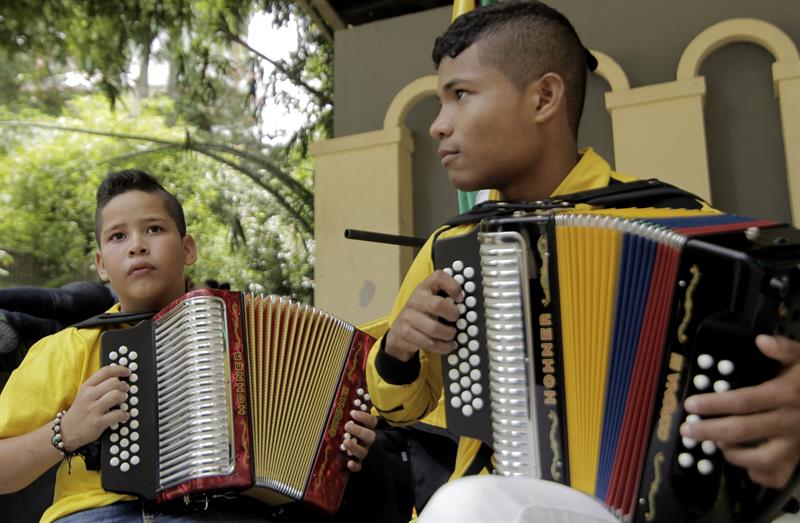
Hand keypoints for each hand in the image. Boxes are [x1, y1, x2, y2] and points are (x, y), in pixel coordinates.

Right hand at [60, 365, 130, 451]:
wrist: (67, 431)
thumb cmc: (80, 411)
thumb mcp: (84, 394)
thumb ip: (99, 385)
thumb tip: (118, 377)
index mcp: (87, 387)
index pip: (105, 371)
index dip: (120, 369)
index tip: (128, 372)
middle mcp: (89, 396)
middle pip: (114, 382)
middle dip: (124, 386)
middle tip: (125, 391)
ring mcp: (93, 409)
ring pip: (116, 395)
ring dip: (124, 398)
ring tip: (122, 403)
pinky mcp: (98, 422)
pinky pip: (118, 414)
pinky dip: (124, 415)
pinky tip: (123, 415)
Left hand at [342, 410, 377, 471]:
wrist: (352, 452)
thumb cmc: (349, 432)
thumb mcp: (351, 422)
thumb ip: (350, 413)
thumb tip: (344, 397)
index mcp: (367, 429)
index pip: (372, 422)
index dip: (364, 417)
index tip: (353, 413)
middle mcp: (366, 441)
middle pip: (370, 436)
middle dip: (359, 431)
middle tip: (347, 425)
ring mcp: (363, 452)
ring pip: (363, 451)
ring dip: (354, 447)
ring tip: (345, 442)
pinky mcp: (357, 463)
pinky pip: (359, 466)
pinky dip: (355, 465)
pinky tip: (349, 463)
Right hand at [385, 270, 462, 361]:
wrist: (398, 333)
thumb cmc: (420, 316)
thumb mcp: (429, 303)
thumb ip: (444, 299)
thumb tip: (465, 307)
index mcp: (423, 288)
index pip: (438, 277)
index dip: (453, 286)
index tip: (460, 298)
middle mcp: (415, 300)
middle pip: (437, 304)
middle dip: (452, 314)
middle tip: (457, 320)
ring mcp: (408, 316)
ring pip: (434, 328)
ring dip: (448, 335)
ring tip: (452, 336)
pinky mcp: (405, 333)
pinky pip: (428, 342)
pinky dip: (442, 347)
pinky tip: (447, 346)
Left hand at [680, 334, 799, 487]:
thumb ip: (783, 348)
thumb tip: (762, 340)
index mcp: (783, 395)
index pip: (742, 401)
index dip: (713, 404)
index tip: (691, 405)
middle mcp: (787, 422)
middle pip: (741, 431)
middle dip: (709, 431)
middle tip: (687, 430)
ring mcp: (793, 444)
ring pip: (758, 459)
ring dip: (731, 453)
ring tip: (714, 443)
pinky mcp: (797, 459)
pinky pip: (775, 475)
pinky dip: (756, 473)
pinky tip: (743, 462)